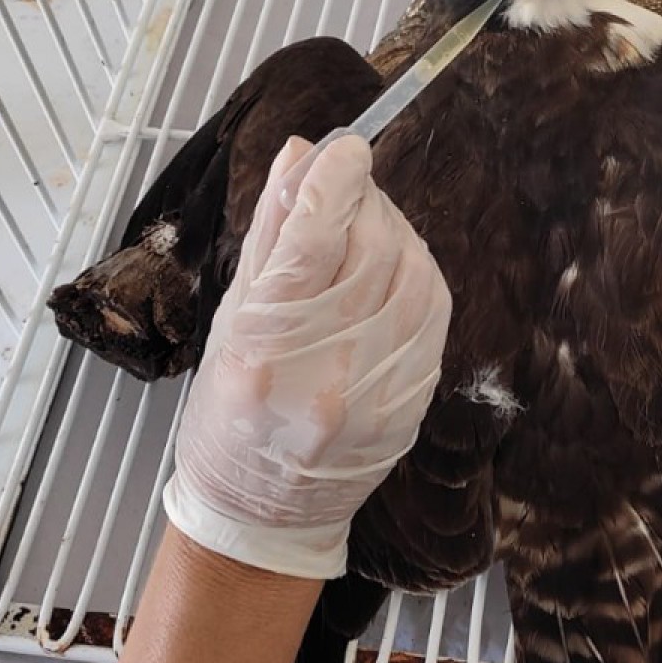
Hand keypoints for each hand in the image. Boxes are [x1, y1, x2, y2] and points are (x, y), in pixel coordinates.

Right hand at [162, 134, 451, 578]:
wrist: (264, 515)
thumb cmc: (228, 415)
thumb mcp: (227, 322)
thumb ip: (270, 237)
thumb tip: (301, 155)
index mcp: (264, 348)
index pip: (315, 239)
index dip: (336, 180)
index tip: (344, 147)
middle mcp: (327, 371)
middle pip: (371, 248)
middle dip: (364, 202)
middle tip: (345, 190)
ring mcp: (379, 390)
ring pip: (413, 272)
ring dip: (395, 233)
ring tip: (364, 230)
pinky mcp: (415, 399)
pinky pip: (434, 310)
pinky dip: (417, 273)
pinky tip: (392, 270)